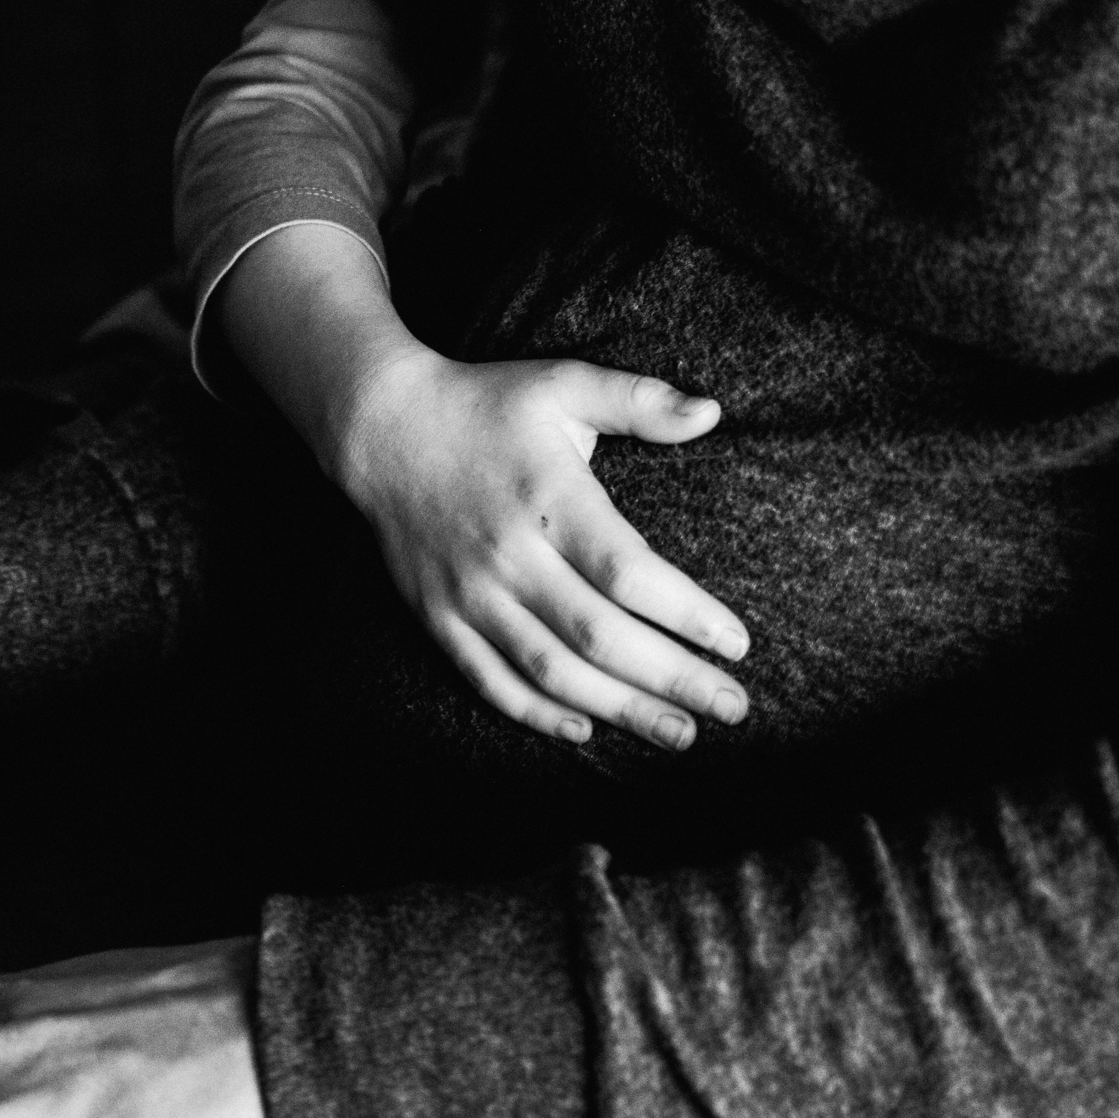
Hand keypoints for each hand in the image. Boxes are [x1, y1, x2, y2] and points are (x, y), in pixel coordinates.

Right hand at [338, 347, 750, 749]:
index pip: (628, 573)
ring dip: (620, 710)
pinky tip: (585, 730)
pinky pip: (490, 679)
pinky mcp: (439, 618)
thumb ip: (639, 400)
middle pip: (599, 635)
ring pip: (551, 669)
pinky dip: (536, 713)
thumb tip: (711, 412)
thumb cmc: (485, 404)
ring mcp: (470, 593)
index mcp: (549, 498)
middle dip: (672, 679)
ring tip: (679, 733)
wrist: (381, 427)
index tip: (736, 643)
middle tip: (732, 708)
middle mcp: (510, 555)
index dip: (687, 615)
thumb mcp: (563, 384)